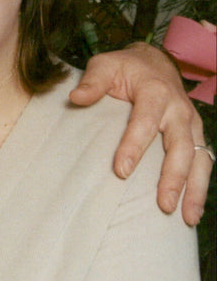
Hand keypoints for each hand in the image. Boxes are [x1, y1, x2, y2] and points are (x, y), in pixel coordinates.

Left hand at [70, 43, 207, 223]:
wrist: (154, 62)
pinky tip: (192, 212)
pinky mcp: (195, 135)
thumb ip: (93, 82)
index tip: (121, 170)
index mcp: (155, 91)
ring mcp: (190, 124)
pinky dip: (200, 187)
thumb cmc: (125, 68)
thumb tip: (76, 98)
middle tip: (162, 205)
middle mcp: (178, 109)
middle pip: (180, 146)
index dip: (134, 145)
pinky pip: (204, 162)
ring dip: (194, 189)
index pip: (145, 121)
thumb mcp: (105, 65)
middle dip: (173, 177)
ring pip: (199, 158)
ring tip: (186, 218)